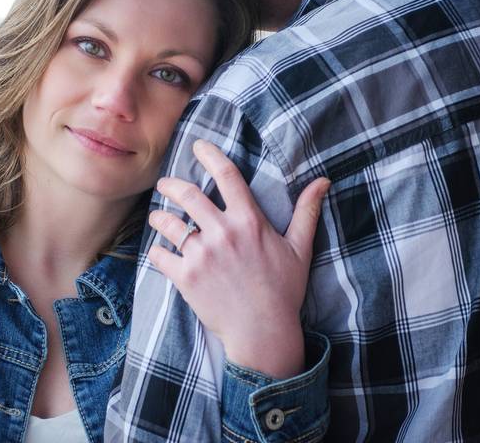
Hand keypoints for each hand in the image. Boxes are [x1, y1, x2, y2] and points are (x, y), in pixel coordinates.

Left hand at [147, 139, 330, 378]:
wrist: (263, 333)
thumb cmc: (283, 290)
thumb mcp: (300, 249)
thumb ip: (306, 212)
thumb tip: (323, 181)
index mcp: (249, 221)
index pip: (227, 175)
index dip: (210, 155)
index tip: (198, 145)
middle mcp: (223, 233)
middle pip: (187, 194)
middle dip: (170, 184)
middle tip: (165, 184)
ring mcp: (202, 255)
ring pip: (168, 223)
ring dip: (159, 216)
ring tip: (158, 216)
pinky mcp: (185, 277)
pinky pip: (159, 255)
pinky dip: (156, 250)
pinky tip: (160, 249)